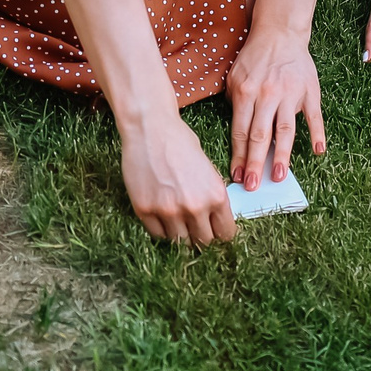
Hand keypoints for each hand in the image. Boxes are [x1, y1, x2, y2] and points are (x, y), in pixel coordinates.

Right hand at [120, 111, 235, 244]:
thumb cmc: (181, 142)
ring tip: (177, 220)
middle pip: (203, 242)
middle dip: (201, 236)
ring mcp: (168, 211)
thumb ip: (213, 197)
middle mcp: (195, 207)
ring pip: (180, 241)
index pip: (225, 234)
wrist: (151, 128)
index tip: (215, 232)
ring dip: (180, 234)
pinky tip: (162, 215)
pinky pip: (157, 234)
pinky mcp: (145, 210)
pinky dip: (161, 229)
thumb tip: (215, 220)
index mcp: (216, 196)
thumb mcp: (209, 170)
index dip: (220, 234)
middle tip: (195, 228)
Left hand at [226, 28, 325, 190]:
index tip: (236, 176)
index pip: (240, 131)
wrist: (280, 32)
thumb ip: (234, 103)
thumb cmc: (255, 56)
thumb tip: (238, 132)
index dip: (238, 156)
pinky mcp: (309, 92)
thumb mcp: (234, 76)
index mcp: (246, 93)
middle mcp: (267, 95)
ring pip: (284, 130)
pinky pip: (314, 116)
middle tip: (252, 184)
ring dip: (281, 155)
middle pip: (259, 135)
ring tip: (278, 176)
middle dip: (254, 163)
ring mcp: (290, 94)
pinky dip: (317, 133)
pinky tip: (317, 151)